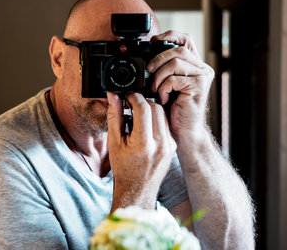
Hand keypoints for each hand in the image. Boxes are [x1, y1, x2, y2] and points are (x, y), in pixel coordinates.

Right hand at [106, 92, 176, 210]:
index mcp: (143, 143)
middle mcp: (159, 144)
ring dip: (150, 109)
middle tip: (131, 103)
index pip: (143, 108)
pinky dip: (156, 120)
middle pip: (155, 107)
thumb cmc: (123, 168)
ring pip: (162, 114)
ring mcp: (169, 145)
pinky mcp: (173, 146)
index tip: (127, 95)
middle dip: (142, 101)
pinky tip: (146, 126)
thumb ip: (114, 116)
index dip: (134, 97)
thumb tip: (113, 96)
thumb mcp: (114, 142)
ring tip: (137, 114)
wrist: (137, 190)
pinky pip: (165, 125)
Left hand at [147, 31, 214, 140]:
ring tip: (155, 89)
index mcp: (194, 64)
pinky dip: (163, 88)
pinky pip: (175, 78)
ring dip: (159, 75)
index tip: (154, 40)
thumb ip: (162, 69)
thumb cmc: (173, 109)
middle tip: (148, 71)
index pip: (185, 39)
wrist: (182, 131)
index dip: (170, 35)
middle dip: (158, 58)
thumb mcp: (165, 83)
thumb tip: (146, 56)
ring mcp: (202, 77)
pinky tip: (163, 98)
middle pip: (178, 49)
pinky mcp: (199, 87)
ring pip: (176, 61)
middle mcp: (202, 68)